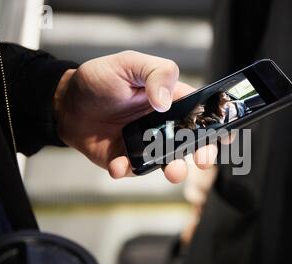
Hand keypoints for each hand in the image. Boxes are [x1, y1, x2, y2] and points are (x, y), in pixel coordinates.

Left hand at [54, 50, 216, 182]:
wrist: (65, 103)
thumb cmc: (99, 80)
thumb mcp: (128, 63)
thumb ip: (155, 73)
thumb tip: (165, 102)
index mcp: (170, 100)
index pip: (201, 112)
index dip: (217, 123)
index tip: (226, 135)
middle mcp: (162, 125)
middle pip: (191, 142)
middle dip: (202, 153)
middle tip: (203, 161)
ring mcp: (146, 145)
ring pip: (167, 161)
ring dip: (173, 169)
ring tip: (172, 172)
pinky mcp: (126, 159)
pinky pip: (133, 170)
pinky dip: (128, 170)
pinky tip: (119, 164)